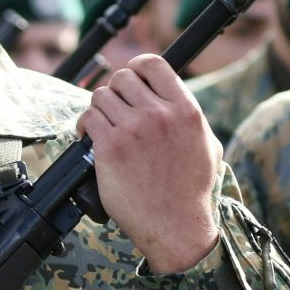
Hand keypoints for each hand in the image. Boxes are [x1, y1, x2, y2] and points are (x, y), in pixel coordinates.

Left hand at [78, 53, 220, 273]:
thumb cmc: (191, 190)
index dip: (136, 67)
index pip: (153, 65)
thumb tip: (171, 99)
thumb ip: (188, 117)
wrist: (176, 224)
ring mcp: (133, 130)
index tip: (130, 78)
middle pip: (122, 78)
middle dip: (114, 92)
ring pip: (100, 97)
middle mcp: (160, 115)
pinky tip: (88, 136)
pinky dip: (83, 126)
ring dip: (97, 109)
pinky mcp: (110, 148)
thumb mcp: (207, 144)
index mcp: (186, 110)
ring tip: (101, 124)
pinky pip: (87, 119)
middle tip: (114, 109)